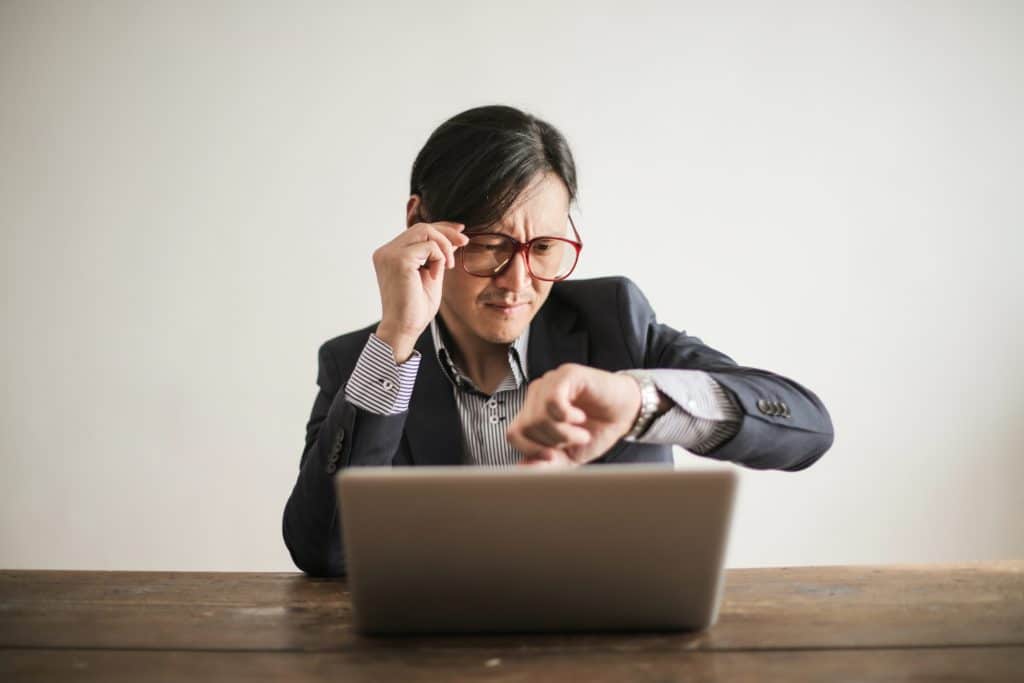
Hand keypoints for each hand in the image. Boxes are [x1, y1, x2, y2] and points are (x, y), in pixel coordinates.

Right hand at [372, 221, 468, 361]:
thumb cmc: (415, 308)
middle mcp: (386, 252)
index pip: (417, 231)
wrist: (405, 328)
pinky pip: (429, 246)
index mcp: (390, 255)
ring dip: (444, 246)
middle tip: (465, 242)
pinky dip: (439, 258)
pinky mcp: (399, 260)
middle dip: (446, 232)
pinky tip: (438, 274)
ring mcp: (390, 254)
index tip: (460, 232)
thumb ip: (437, 256)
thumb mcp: (431, 275)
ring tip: (449, 266)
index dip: (440, 228)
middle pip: (421, 227)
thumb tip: (453, 238)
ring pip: (425, 231)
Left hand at [506, 363, 642, 466]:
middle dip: (552, 442)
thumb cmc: (597, 430)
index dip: (531, 450)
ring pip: (538, 416)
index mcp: (533, 412)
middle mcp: (537, 395)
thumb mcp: (570, 456)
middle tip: (574, 441)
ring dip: (563, 433)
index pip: (514, 434)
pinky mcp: (566, 374)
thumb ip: (546, 464)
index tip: (554, 456)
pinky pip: (553, 400)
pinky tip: (580, 417)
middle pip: (525, 427)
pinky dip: (567, 416)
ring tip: (582, 432)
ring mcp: (550, 382)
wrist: (626, 412)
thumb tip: (523, 469)